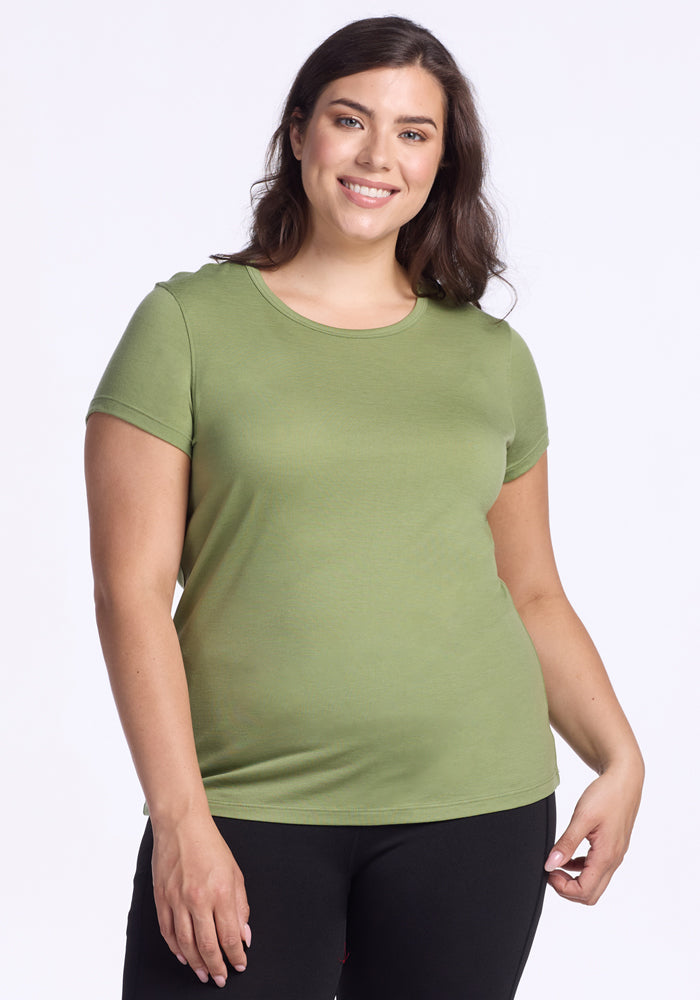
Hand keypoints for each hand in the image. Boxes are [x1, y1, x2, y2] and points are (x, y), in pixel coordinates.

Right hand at [151, 811, 251, 987]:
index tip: (240, 964)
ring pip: (186, 944)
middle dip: (216, 967)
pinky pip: (168, 932)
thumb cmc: (209, 846)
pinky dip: (176, 948)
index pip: (229, 935)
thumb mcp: (235, 872)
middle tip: (221, 978)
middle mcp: (198, 899)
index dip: (236, 955)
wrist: (181, 826)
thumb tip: (244, 934)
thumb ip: (241, 906)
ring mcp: (177, 901)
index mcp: (221, 892)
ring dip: (196, 963)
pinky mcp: (161, 899)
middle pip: (207, 945)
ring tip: (203, 974)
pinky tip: (184, 956)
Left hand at [544, 760, 642, 904]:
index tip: (549, 871)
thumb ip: (567, 843)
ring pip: (595, 883)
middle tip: (551, 871)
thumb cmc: (606, 795)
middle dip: (568, 889)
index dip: (563, 888)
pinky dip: (581, 869)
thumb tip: (550, 865)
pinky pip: (597, 869)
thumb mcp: (582, 817)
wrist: (625, 780)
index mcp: (606, 856)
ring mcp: (614, 855)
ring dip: (574, 881)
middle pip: (591, 894)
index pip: (585, 891)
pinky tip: (569, 856)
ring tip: (556, 864)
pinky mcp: (612, 847)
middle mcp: (613, 860)